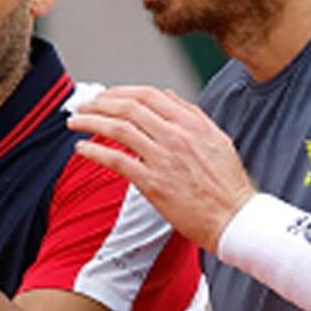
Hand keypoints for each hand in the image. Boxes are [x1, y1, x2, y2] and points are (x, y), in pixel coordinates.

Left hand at [67, 86, 254, 251]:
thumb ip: (192, 114)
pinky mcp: (153, 184)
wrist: (234, 218)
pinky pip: (117, 161)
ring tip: (75, 121)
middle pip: (128, 108)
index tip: (106, 96)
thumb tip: (167, 95)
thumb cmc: (228, 183)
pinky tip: (82, 148)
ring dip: (91, 122)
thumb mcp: (217, 138)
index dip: (121, 91)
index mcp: (191, 123)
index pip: (148, 95)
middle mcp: (176, 136)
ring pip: (119, 129)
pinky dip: (95, 151)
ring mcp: (163, 159)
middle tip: (83, 106)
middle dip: (100, 103)